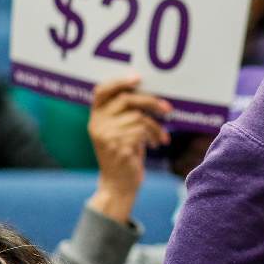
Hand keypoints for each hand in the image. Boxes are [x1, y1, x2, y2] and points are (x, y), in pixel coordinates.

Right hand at [87, 76, 170, 222]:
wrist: (118, 185)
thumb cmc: (123, 154)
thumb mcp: (118, 132)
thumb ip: (124, 114)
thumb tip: (149, 94)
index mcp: (95, 118)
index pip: (101, 91)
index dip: (119, 81)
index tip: (138, 78)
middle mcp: (97, 125)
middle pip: (126, 99)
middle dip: (151, 102)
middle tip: (168, 109)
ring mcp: (106, 136)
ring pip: (139, 117)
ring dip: (156, 127)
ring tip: (160, 136)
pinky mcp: (119, 147)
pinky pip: (143, 131)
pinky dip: (155, 136)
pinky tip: (157, 144)